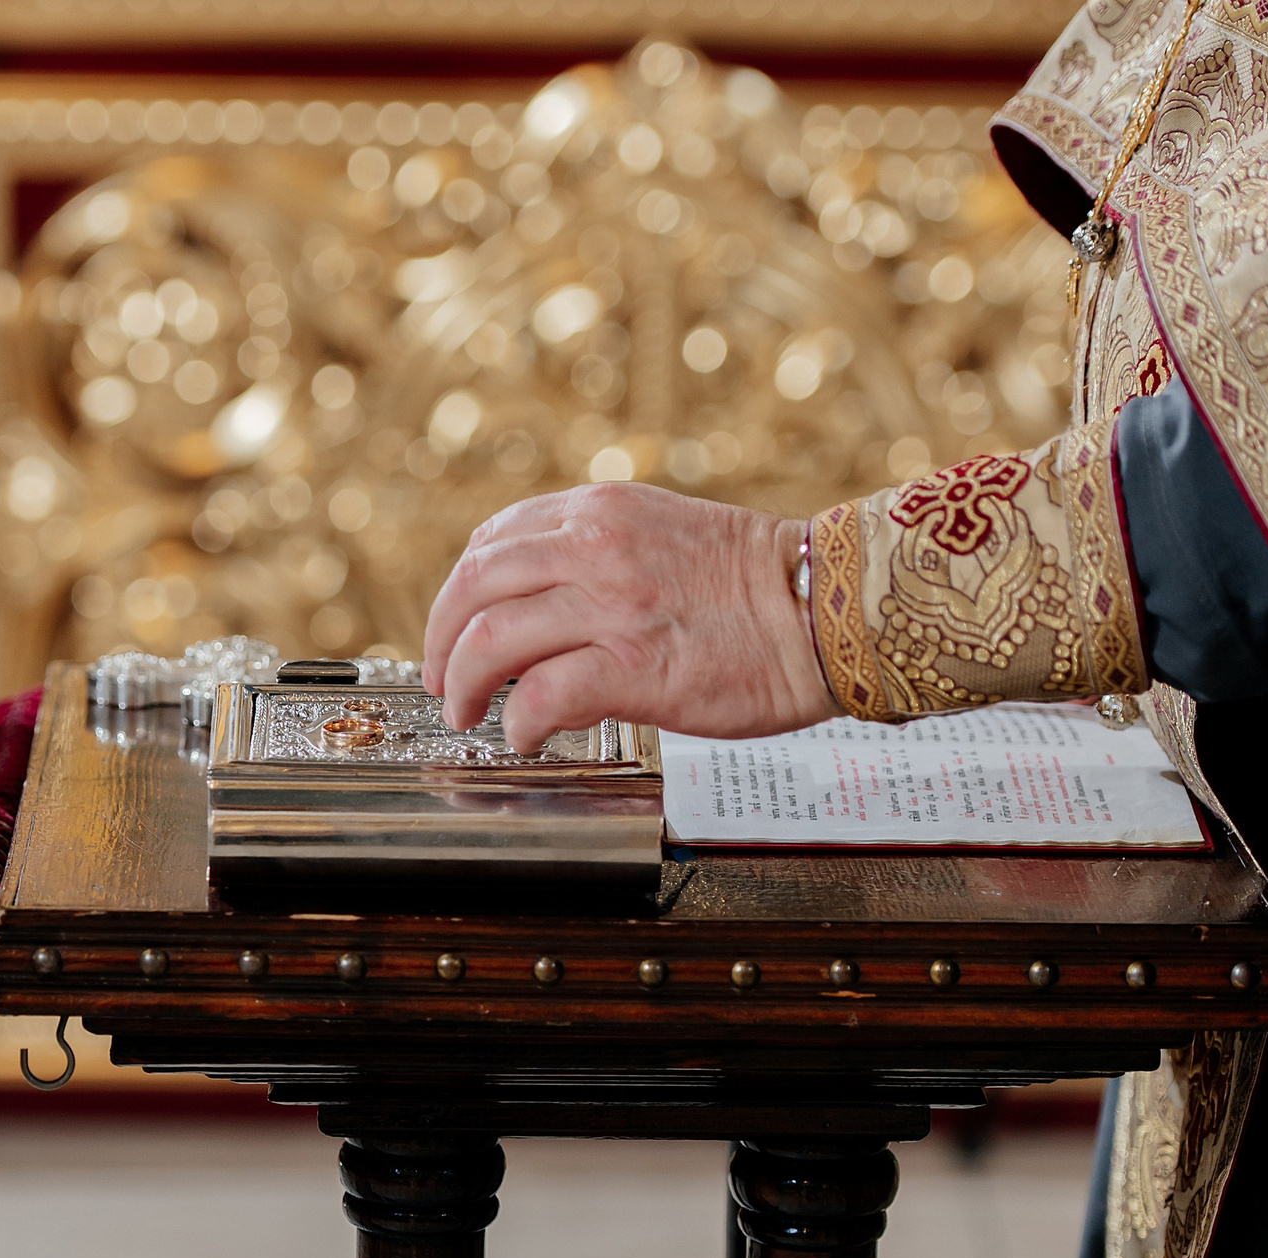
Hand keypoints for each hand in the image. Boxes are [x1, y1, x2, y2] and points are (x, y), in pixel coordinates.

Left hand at [421, 482, 838, 751]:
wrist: (828, 609)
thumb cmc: (756, 588)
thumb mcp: (661, 538)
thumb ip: (596, 562)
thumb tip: (540, 616)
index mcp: (600, 512)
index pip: (492, 542)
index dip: (458, 594)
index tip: (454, 629)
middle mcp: (595, 546)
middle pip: (472, 587)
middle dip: (439, 641)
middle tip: (441, 681)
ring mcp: (611, 604)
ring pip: (489, 640)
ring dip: (463, 685)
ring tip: (468, 713)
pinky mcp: (634, 665)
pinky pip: (541, 694)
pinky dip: (518, 721)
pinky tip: (526, 736)